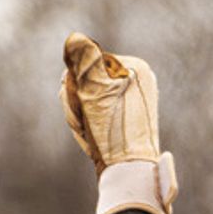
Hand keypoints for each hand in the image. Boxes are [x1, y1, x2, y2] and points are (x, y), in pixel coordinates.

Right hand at [60, 32, 177, 213]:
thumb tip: (75, 38)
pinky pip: (93, 115)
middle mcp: (137, 81)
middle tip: (88, 127)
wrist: (129, 175)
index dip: (76, 86)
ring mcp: (131, 101)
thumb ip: (83, 61)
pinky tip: (94, 141)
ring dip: (79, 118)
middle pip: (85, 81)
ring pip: (85, 99)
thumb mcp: (94, 92)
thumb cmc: (114, 134)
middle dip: (77, 104)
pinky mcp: (123, 120)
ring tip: (92, 137)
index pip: (87, 62)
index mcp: (136, 67)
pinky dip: (87, 127)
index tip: (86, 109)